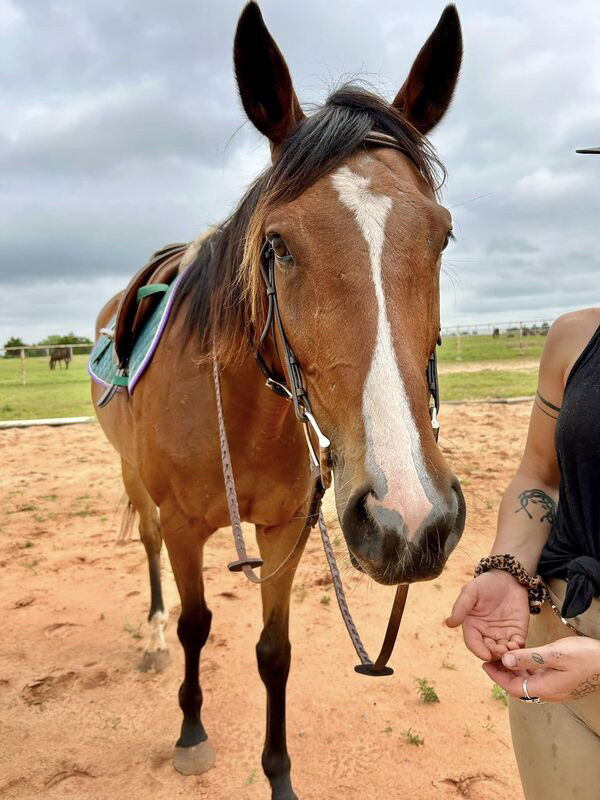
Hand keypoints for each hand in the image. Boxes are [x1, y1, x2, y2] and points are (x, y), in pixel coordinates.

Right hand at [446, 570, 528, 659]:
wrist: (509, 578)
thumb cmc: (486, 583)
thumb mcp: (471, 591)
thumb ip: (461, 607)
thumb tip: (449, 623)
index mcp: (472, 625)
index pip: (473, 642)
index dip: (478, 650)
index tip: (485, 655)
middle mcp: (486, 633)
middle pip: (488, 650)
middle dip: (494, 653)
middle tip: (501, 651)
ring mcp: (502, 634)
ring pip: (503, 651)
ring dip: (507, 653)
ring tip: (510, 648)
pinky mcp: (516, 633)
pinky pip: (517, 645)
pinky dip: (518, 648)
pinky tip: (517, 643)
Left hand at [483, 635, 599, 702]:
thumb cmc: (585, 656)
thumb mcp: (554, 654)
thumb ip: (528, 658)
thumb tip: (505, 661)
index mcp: (545, 688)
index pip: (513, 687)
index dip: (497, 676)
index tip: (484, 663)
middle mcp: (550, 693)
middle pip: (519, 687)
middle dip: (503, 674)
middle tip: (490, 659)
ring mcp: (557, 689)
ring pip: (529, 684)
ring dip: (515, 672)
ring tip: (503, 657)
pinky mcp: (562, 683)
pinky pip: (539, 679)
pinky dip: (527, 670)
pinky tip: (524, 659)